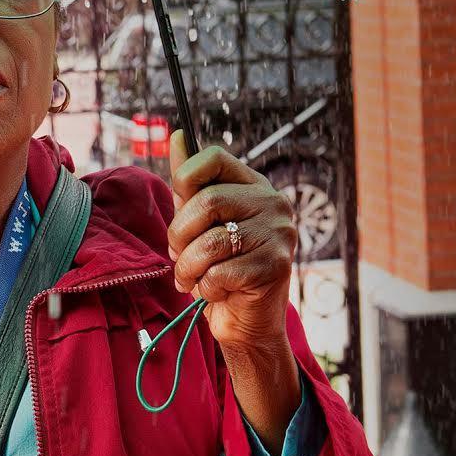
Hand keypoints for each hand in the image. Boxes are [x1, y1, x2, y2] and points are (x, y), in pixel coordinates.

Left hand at [166, 131, 297, 353]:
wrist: (246, 321)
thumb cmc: (219, 267)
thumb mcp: (199, 222)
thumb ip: (189, 183)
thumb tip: (176, 135)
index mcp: (253, 185)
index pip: (213, 157)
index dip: (184, 179)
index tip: (180, 206)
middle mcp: (273, 202)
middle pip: (207, 202)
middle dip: (178, 235)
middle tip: (179, 255)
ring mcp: (279, 233)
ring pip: (210, 242)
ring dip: (188, 267)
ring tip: (192, 278)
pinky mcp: (277, 266)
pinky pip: (220, 272)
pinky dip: (206, 288)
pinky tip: (217, 291)